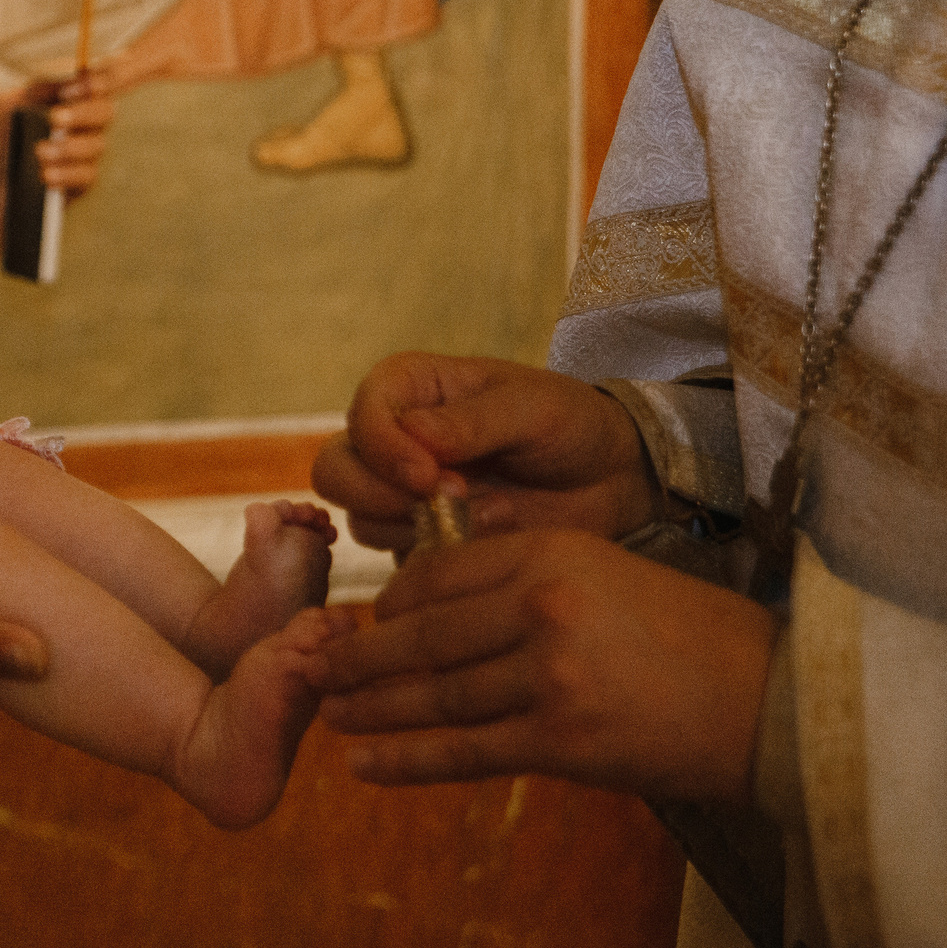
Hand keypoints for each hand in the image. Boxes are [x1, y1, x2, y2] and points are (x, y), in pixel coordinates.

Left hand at [0, 60, 115, 197]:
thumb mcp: (5, 108)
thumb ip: (35, 93)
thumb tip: (68, 80)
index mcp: (69, 97)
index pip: (101, 81)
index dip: (100, 80)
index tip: (74, 88)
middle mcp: (83, 123)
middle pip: (105, 112)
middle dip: (83, 113)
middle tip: (54, 118)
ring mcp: (83, 154)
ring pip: (96, 145)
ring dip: (69, 147)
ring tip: (38, 151)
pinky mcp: (77, 184)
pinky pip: (85, 177)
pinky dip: (67, 174)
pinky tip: (45, 175)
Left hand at [304, 529, 775, 804]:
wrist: (768, 703)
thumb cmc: (684, 635)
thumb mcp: (603, 571)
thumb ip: (519, 576)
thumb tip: (423, 600)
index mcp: (550, 555)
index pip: (437, 574)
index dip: (389, 603)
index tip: (359, 620)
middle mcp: (543, 608)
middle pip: (422, 635)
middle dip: (359, 656)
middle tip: (312, 666)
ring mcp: (549, 677)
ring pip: (435, 695)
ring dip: (372, 709)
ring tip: (330, 713)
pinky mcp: (561, 741)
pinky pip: (465, 750)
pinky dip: (407, 759)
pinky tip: (365, 764)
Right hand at [312, 354, 656, 552]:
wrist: (610, 480)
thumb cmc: (568, 425)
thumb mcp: (531, 408)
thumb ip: (471, 421)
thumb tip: (413, 436)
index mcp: (407, 388)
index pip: (361, 414)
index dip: (383, 448)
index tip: (428, 476)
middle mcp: (390, 438)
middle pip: (336, 471)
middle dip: (379, 495)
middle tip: (442, 503)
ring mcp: (398, 493)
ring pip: (361, 520)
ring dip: (418, 528)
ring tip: (489, 516)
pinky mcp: (416, 540)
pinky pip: (397, 559)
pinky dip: (436, 559)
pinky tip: (484, 541)